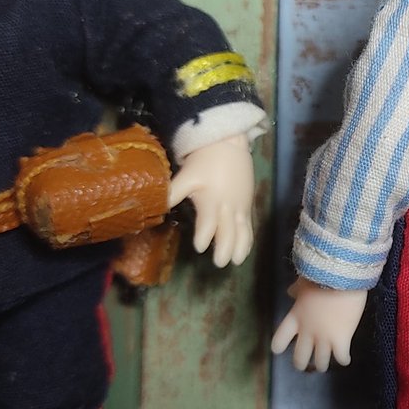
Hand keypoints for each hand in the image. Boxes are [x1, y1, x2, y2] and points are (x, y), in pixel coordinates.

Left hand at [168, 133, 254, 266]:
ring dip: (240, 247)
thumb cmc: (205, 161)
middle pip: (228, 231)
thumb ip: (173, 192)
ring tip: (236, 261)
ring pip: (243, 231)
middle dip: (224, 248)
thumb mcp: (186, 175)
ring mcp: (240, 207)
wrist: (229, 145)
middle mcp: (228, 206)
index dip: (204, 235)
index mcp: (212, 200)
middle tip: (220, 263)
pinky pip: (249, 226)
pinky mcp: (247, 205)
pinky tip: (244, 250)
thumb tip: (158, 206)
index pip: (209, 223)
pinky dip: (247, 239)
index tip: (198, 247)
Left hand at [271, 277, 367, 371]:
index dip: (278, 346)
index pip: (279, 339)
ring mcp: (324, 338)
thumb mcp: (304, 282)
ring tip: (324, 365)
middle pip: (300, 356)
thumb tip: (290, 292)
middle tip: (304, 365)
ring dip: (322, 364)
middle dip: (301, 363)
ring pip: (321, 361)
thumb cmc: (322, 276)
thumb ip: (296, 290)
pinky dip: (343, 359)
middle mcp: (307, 332)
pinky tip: (345, 360)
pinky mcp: (342, 340)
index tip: (280, 350)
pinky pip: (341, 357)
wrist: (342, 278)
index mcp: (295, 317)